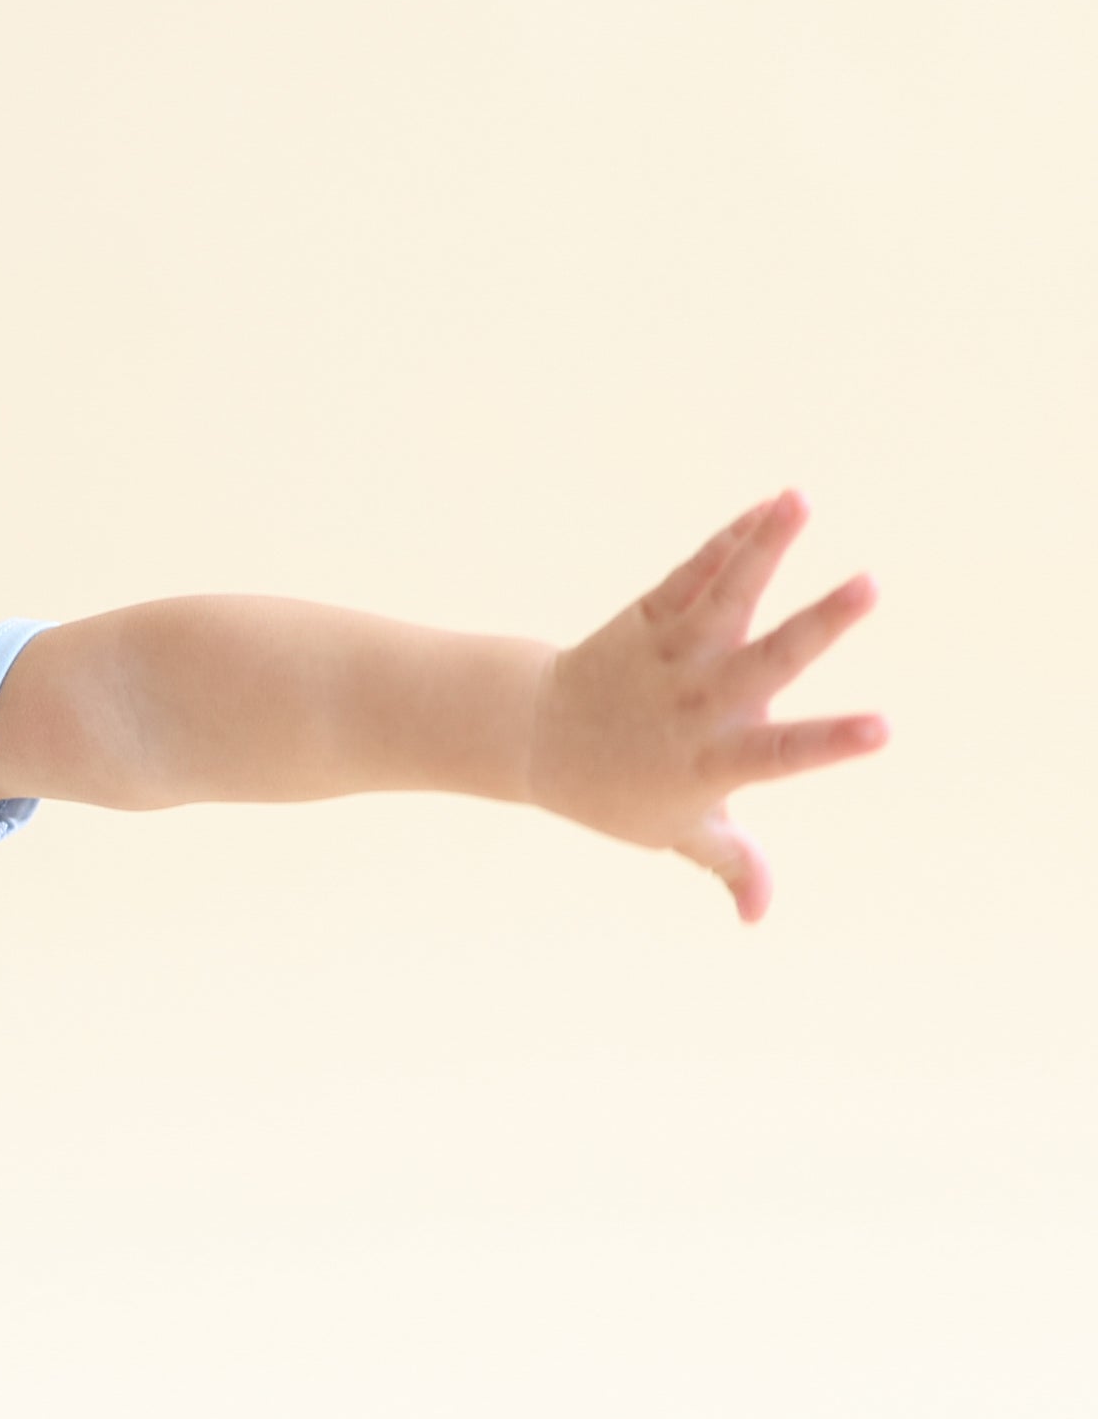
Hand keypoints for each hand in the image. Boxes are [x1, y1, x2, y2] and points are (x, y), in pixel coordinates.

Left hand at [530, 491, 885, 922]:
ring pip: (725, 595)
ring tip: (802, 500)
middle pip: (766, 660)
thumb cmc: (616, 790)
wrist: (534, 738)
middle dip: (821, 624)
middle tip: (871, 585)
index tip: (884, 728)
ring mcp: (672, 654)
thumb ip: (730, 862)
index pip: (779, 755)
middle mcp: (696, 702)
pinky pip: (695, 573)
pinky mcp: (650, 617)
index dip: (831, 744)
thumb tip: (758, 918)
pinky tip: (774, 502)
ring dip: (767, 546)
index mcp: (712, 760)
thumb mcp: (673, 831)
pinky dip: (732, 539)